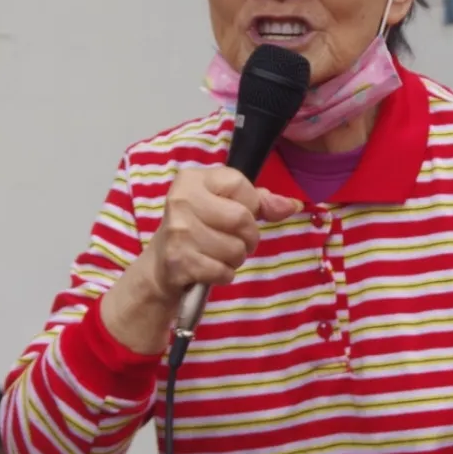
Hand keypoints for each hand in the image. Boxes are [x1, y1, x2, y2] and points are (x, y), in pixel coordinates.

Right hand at [142, 166, 302, 304]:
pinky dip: (224, 274)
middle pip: (241, 218)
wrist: (159, 265)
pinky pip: (223, 271)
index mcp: (192, 179)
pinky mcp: (179, 260)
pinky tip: (209, 268)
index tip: (240, 213)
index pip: (240, 184)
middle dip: (248, 237)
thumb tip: (293, 205)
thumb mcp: (221, 206)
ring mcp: (179, 231)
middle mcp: (182, 200)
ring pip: (235, 249)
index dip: (251, 204)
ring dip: (236, 258)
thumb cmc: (197, 229)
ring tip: (220, 255)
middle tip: (236, 241)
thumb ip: (259, 202)